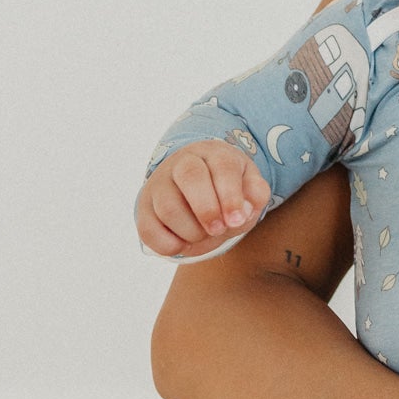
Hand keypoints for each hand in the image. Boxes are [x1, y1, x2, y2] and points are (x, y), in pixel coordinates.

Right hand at [137, 140, 269, 256]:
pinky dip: (168, 245)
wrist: (196, 190)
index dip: (230, 196)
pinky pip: (148, 230)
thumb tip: (243, 212)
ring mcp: (159, 184)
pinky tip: (183, 243)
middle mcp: (182, 162)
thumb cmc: (228, 188)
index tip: (236, 221)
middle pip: (190, 178)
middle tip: (218, 230)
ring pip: (168, 207)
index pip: (222, 166)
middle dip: (207, 210)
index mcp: (214, 153)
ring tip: (203, 235)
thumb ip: (255, 196)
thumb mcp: (249, 186)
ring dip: (191, 231)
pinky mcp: (144, 207)